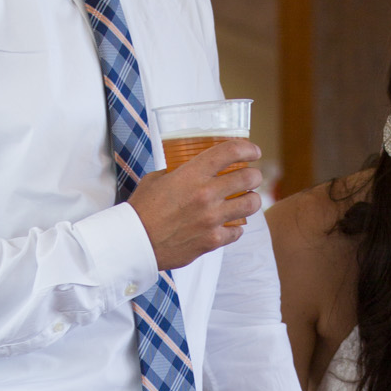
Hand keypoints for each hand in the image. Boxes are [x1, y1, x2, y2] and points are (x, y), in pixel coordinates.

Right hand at [129, 140, 263, 270]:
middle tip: (252, 177)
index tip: (253, 152)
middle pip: (249, 178)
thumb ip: (177, 172)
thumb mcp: (156, 179)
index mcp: (192, 174)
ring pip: (251, 205)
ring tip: (246, 200)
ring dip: (252, 200)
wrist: (135, 242)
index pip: (230, 152)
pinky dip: (236, 227)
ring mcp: (212, 219)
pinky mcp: (212, 240)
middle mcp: (207, 194)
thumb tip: (188, 169)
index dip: (247, 149)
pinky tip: (229, 224)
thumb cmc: (142, 209)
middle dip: (255, 175)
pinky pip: (237, 231)